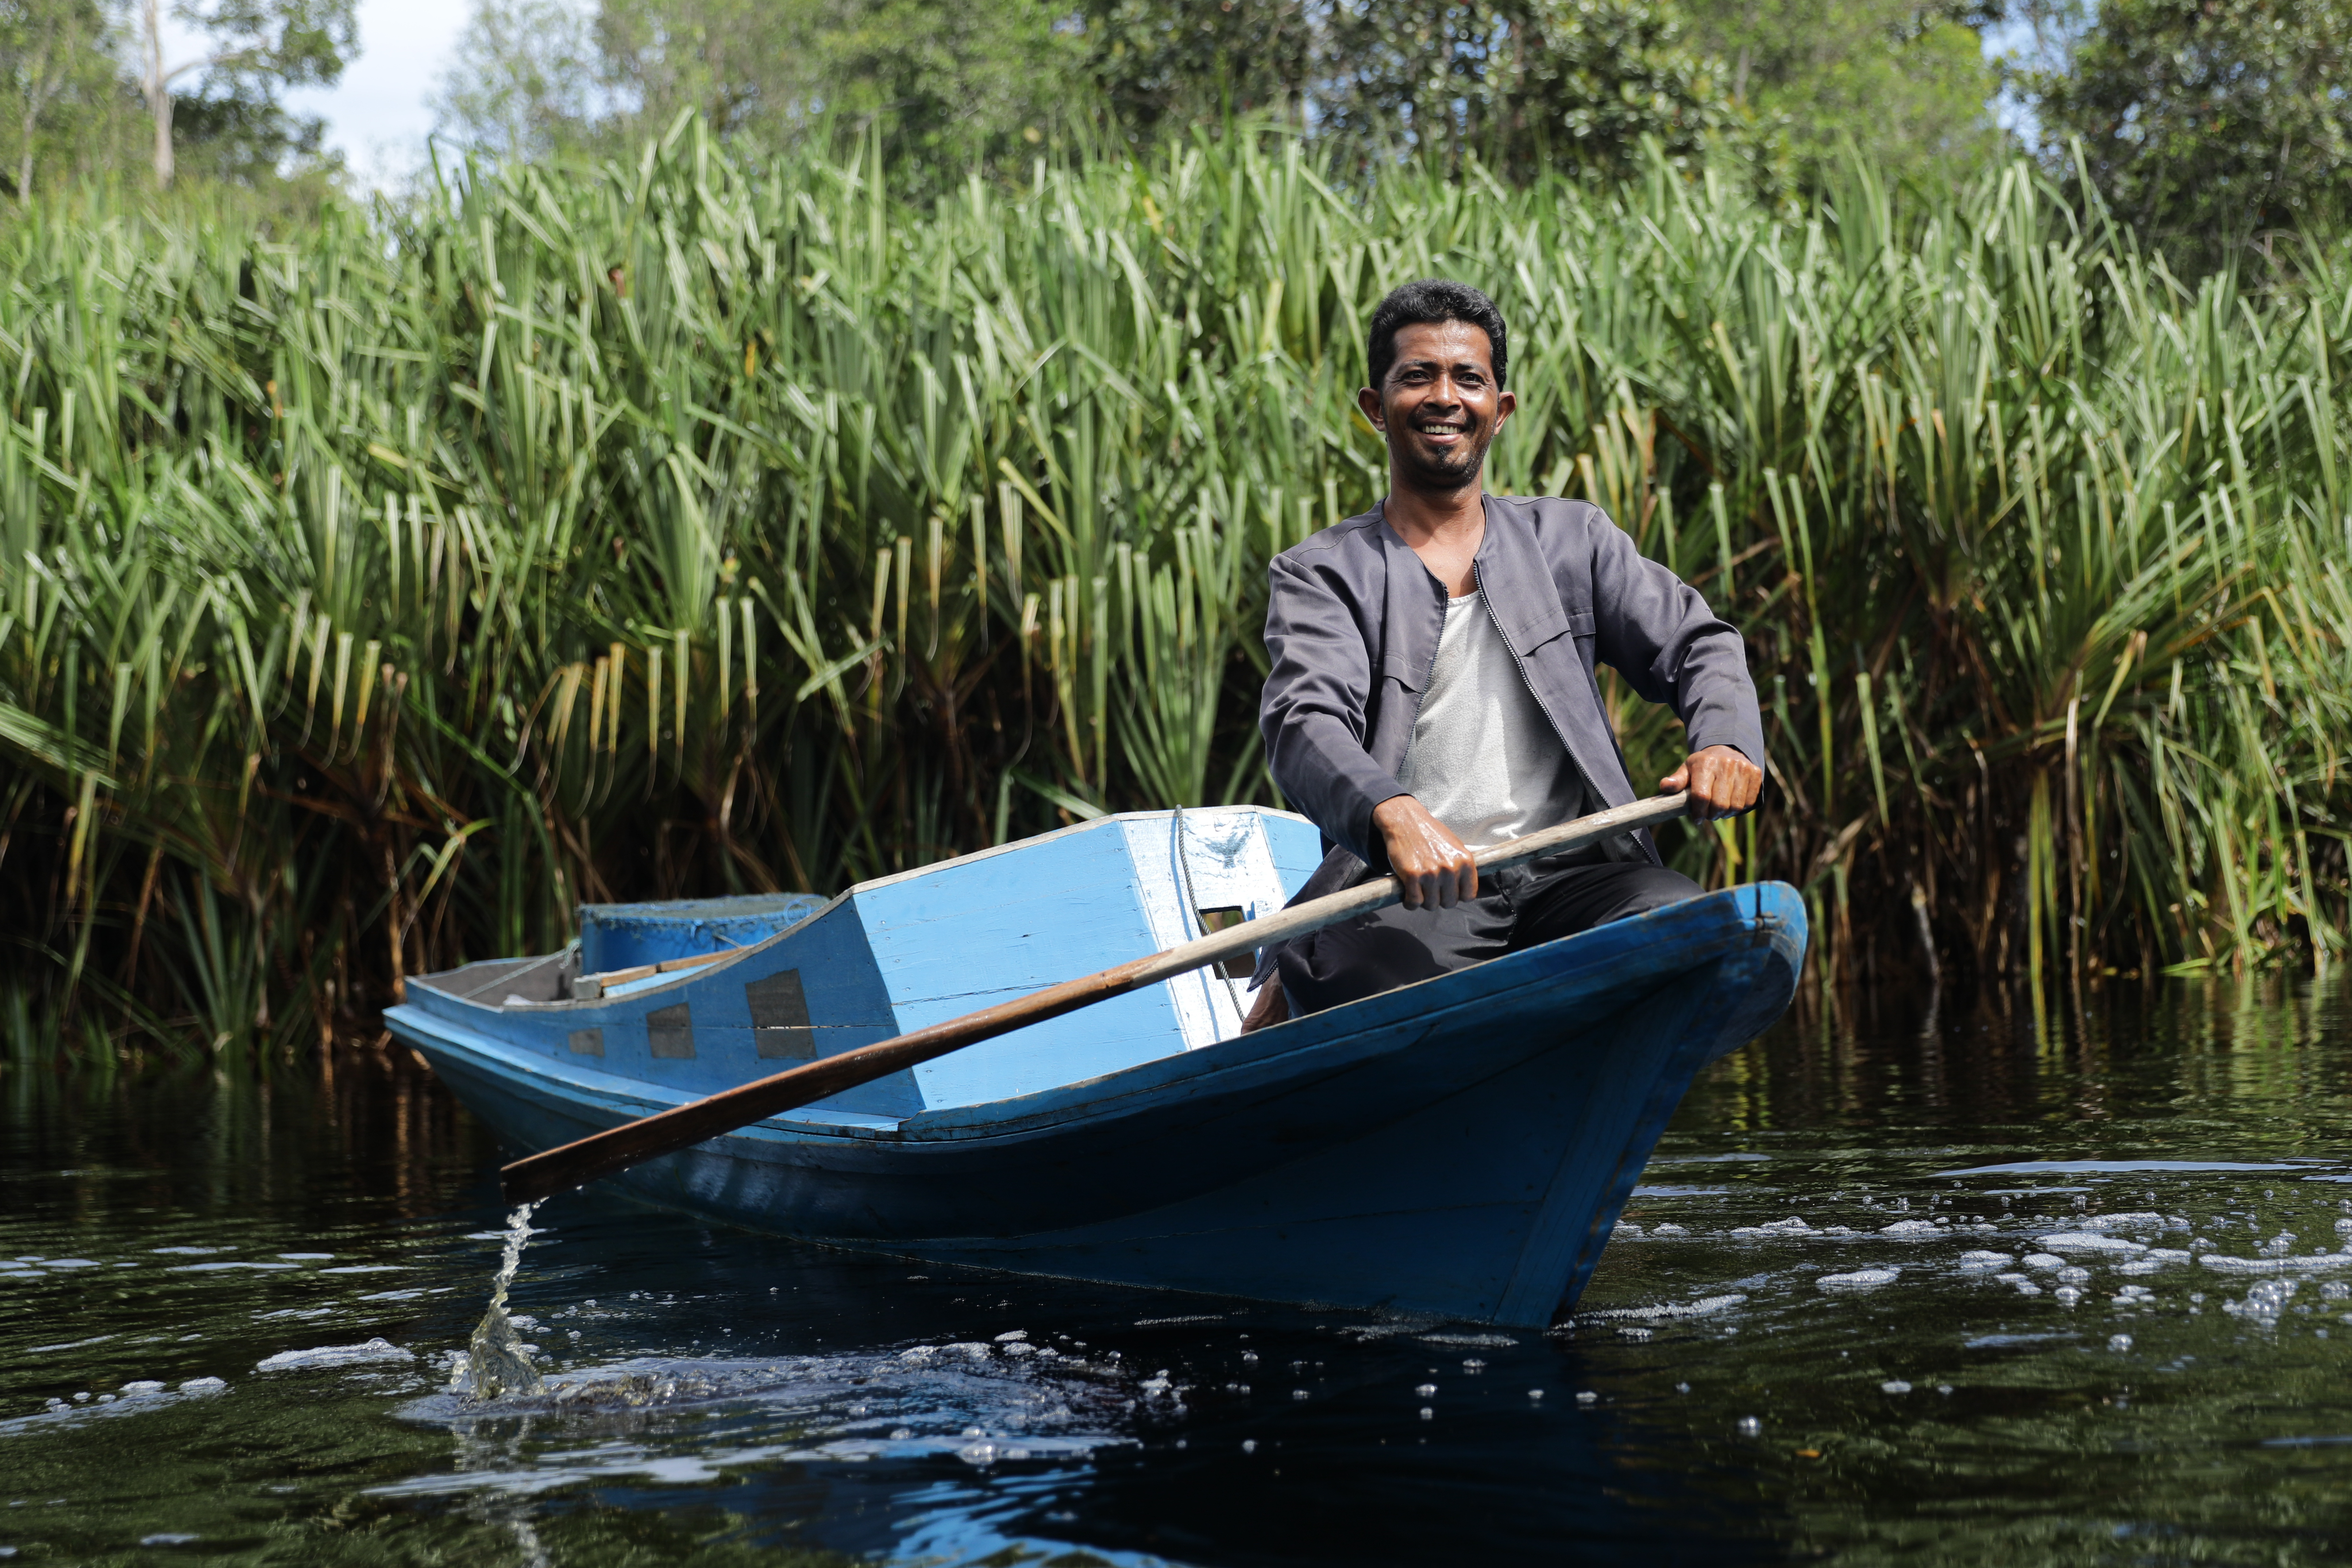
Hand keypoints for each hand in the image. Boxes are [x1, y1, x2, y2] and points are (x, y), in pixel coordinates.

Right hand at [1372, 795, 1476, 909]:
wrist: (1406, 820)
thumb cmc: (1430, 833)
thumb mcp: (1455, 846)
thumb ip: (1461, 867)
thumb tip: (1464, 888)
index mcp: (1465, 861)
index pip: (1468, 896)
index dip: (1457, 896)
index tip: (1448, 892)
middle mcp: (1450, 868)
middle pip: (1449, 903)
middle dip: (1440, 899)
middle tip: (1431, 891)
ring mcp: (1431, 873)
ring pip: (1431, 905)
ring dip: (1424, 902)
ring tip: (1419, 892)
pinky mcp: (1412, 875)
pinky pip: (1414, 902)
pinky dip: (1410, 903)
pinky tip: (1408, 896)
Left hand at [1662, 745, 1761, 821]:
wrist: (1726, 751)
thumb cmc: (1702, 766)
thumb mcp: (1686, 770)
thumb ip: (1676, 781)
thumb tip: (1665, 787)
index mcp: (1705, 763)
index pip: (1702, 796)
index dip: (1699, 812)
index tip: (1697, 819)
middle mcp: (1725, 764)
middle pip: (1719, 804)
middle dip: (1712, 815)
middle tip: (1709, 815)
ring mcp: (1742, 768)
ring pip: (1735, 805)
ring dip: (1726, 814)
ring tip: (1720, 811)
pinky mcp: (1755, 773)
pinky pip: (1748, 801)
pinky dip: (1740, 808)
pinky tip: (1732, 804)